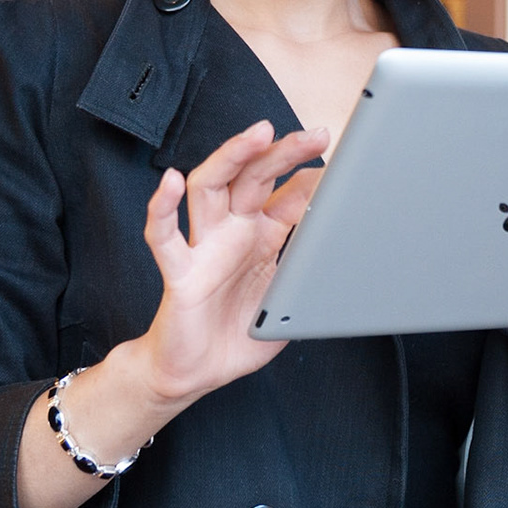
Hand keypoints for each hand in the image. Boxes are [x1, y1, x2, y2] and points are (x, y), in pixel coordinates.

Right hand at [130, 120, 326, 405]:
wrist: (197, 373)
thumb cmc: (236, 334)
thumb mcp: (286, 299)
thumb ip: (308, 273)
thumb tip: (341, 254)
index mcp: (261, 236)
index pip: (287, 193)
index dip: (313, 175)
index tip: (344, 161)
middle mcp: (232, 232)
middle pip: (253, 176)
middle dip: (283, 151)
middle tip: (316, 134)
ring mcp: (204, 247)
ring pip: (210, 187)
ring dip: (232, 157)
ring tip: (257, 134)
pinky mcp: (179, 272)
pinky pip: (163, 236)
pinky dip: (162, 207)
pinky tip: (171, 183)